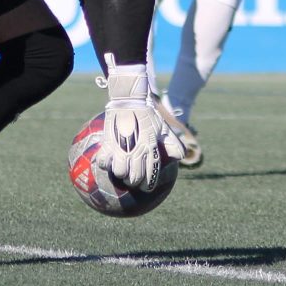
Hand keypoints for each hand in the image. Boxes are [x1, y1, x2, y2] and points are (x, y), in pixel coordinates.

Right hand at [94, 54, 185, 190]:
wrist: (130, 98)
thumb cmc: (148, 114)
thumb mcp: (164, 127)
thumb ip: (172, 144)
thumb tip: (181, 157)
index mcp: (150, 147)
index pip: (151, 174)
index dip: (148, 185)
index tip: (146, 187)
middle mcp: (136, 149)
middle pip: (134, 177)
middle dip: (133, 182)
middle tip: (132, 179)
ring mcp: (121, 146)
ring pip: (119, 172)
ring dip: (120, 174)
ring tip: (120, 170)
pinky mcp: (108, 142)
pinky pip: (103, 160)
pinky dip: (104, 163)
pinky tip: (107, 161)